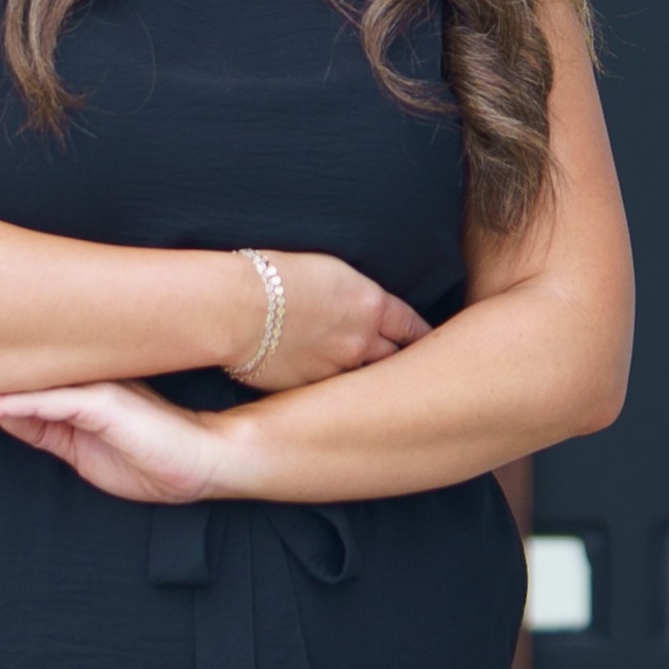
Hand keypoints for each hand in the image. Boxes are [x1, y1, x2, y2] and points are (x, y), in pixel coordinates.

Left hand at [0, 382, 227, 504]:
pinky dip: (8, 406)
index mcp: (77, 392)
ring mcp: (92, 387)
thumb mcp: (82, 452)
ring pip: (25, 384)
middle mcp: (81, 381)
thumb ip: (47, 432)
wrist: (204, 462)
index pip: (19, 386)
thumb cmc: (151, 460)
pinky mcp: (102, 401)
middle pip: (15, 378)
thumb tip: (3, 417)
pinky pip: (46, 403)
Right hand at [232, 251, 431, 391]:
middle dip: (405, 365)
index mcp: (369, 303)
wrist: (237, 307)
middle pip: (397, 360)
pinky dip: (335, 395)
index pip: (411, 324)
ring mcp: (337, 370)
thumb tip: (354, 304)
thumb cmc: (272, 274)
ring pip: (367, 382)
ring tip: (379, 393)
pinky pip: (331, 395)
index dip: (423, 335)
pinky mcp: (310, 390)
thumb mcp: (326, 269)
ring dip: (371, 384)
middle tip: (417, 374)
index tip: (431, 343)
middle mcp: (361, 341)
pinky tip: (334, 399)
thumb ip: (350, 293)